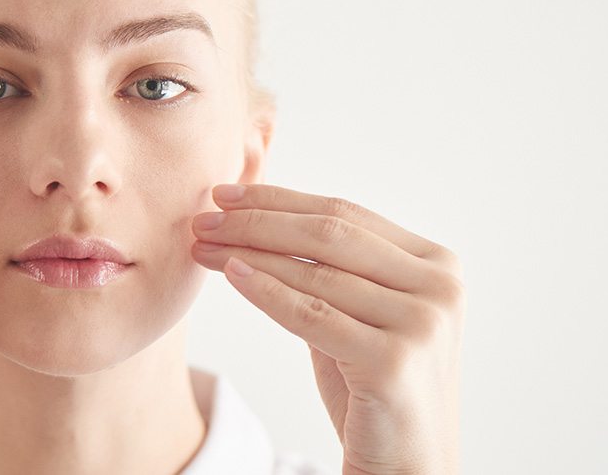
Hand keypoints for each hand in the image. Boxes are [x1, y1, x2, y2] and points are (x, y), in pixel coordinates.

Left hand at [190, 184, 464, 474]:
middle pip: (329, 235)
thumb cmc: (373, 389)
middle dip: (257, 222)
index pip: (344, 213)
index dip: (278, 200)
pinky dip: (265, 290)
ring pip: (315, 274)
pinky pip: (312, 315)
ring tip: (203, 247)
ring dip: (248, 253)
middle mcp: (439, 287)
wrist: (406, 468)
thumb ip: (326, 267)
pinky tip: (231, 274)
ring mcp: (422, 324)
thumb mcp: (355, 313)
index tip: (224, 194)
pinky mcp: (394, 362)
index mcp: (436, 263)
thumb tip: (256, 213)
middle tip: (203, 218)